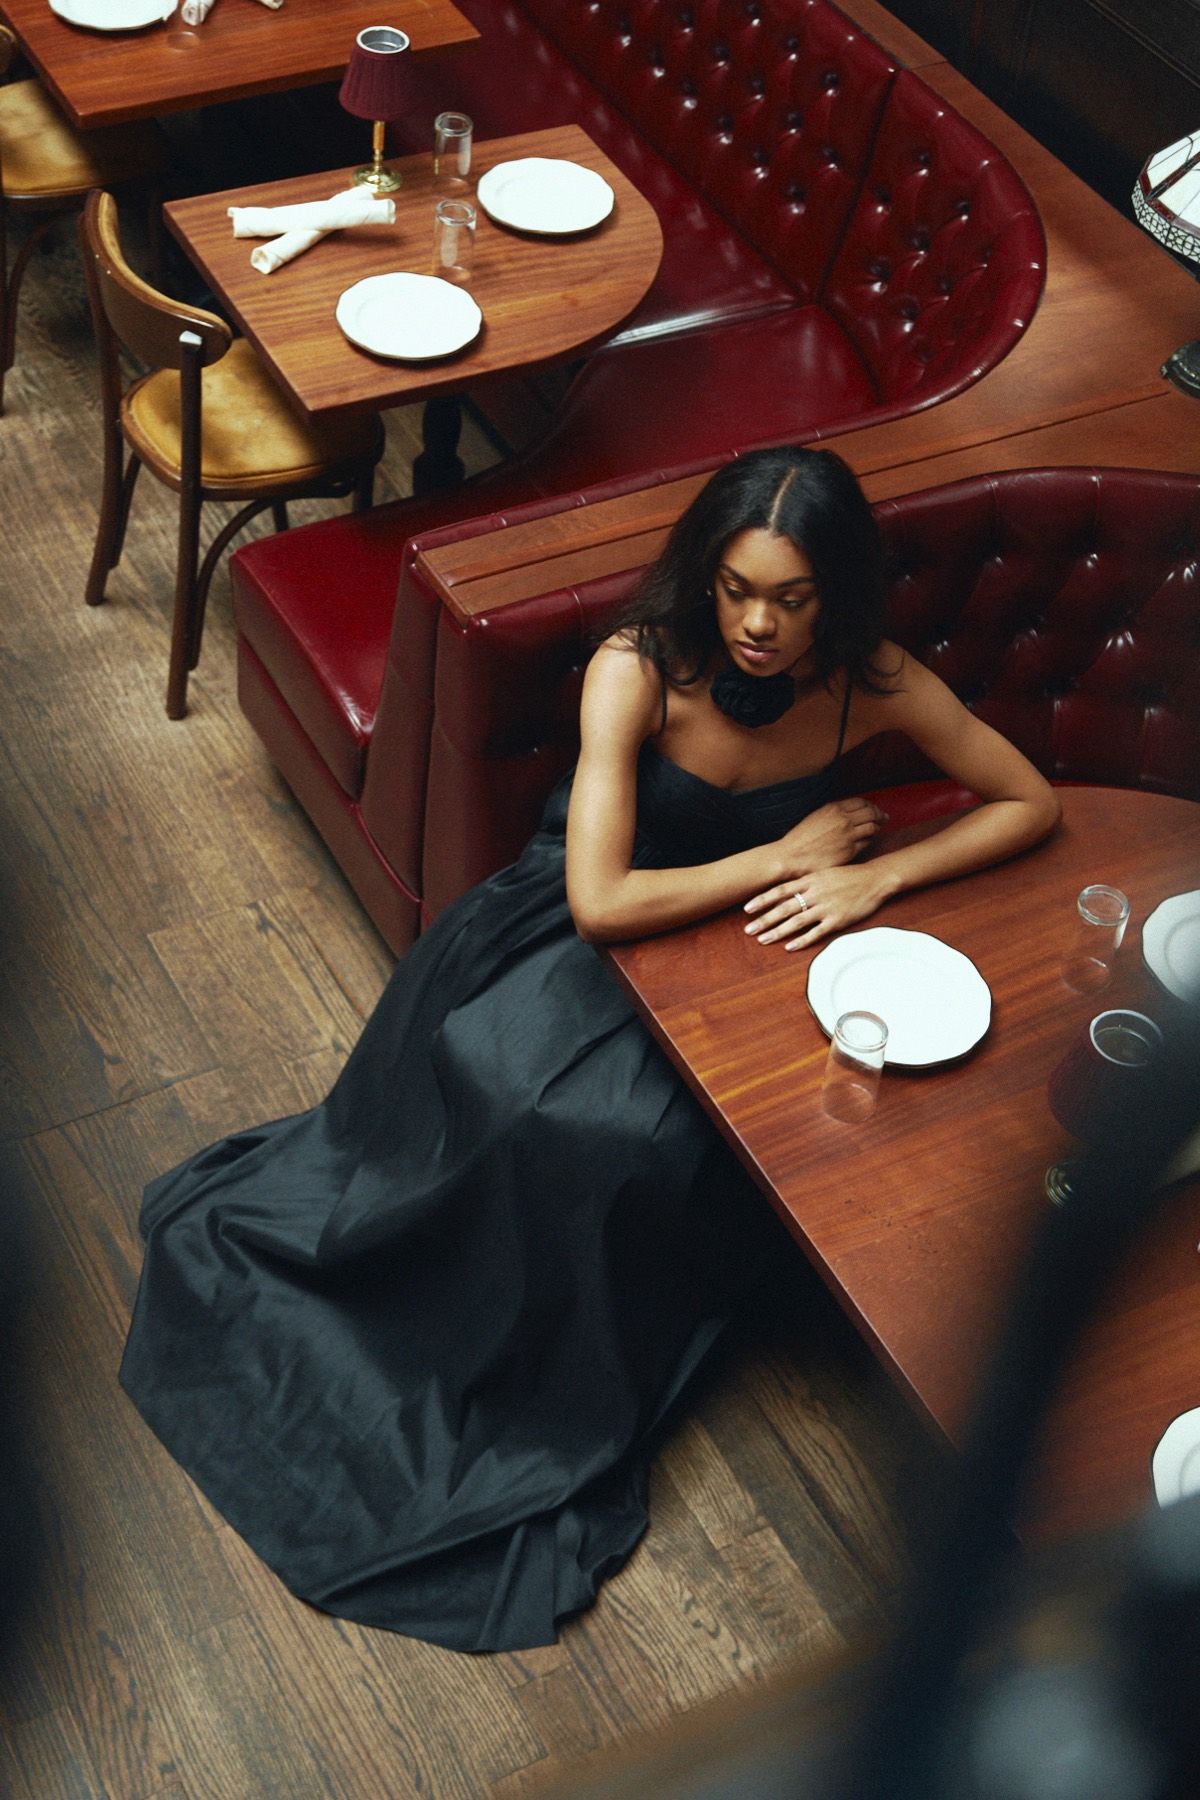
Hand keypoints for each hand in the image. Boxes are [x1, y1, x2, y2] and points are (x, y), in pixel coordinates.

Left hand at [743, 863, 891, 950]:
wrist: (874, 879)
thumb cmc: (848, 875)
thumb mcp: (824, 872)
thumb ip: (806, 881)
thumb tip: (786, 890)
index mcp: (810, 880)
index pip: (780, 890)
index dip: (762, 900)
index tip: (747, 908)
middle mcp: (815, 893)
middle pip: (784, 908)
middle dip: (764, 920)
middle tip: (748, 930)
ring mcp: (826, 907)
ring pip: (796, 921)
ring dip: (777, 932)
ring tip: (763, 940)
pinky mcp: (837, 920)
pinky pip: (816, 932)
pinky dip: (802, 940)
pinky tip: (789, 947)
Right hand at [776, 797, 884, 875]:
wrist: (792, 856)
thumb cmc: (801, 838)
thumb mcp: (816, 815)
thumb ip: (833, 811)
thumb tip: (847, 809)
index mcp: (834, 808)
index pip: (861, 802)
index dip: (870, 806)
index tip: (874, 810)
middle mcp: (843, 819)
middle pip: (871, 813)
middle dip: (879, 815)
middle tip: (883, 819)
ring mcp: (848, 835)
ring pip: (872, 827)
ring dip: (877, 828)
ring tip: (877, 829)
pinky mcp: (849, 850)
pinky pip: (867, 842)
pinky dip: (870, 840)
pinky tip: (867, 841)